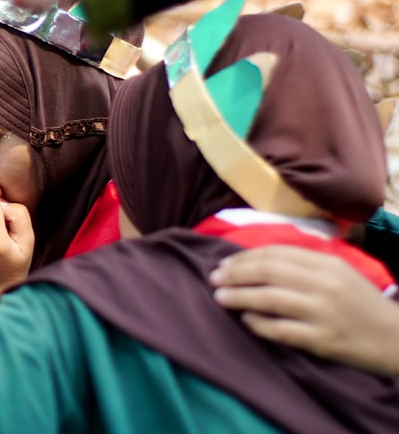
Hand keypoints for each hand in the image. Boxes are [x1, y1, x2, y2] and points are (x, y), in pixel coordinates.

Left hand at [210, 246, 398, 376]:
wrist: (396, 338)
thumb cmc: (361, 304)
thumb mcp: (339, 273)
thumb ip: (304, 265)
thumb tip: (256, 261)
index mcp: (327, 264)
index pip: (276, 253)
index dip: (244, 257)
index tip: (224, 264)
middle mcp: (324, 284)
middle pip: (268, 272)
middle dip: (235, 274)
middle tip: (214, 279)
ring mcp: (323, 313)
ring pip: (270, 299)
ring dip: (239, 297)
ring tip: (219, 298)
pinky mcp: (322, 340)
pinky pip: (281, 330)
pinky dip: (258, 325)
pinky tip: (246, 321)